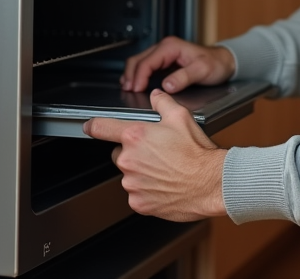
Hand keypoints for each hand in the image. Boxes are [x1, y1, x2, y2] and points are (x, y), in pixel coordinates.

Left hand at [85, 89, 227, 219]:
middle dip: (133, 152)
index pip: (101, 128)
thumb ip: (162, 103)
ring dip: (141, 172)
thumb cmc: (197, 153)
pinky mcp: (138, 202)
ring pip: (129, 174)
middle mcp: (129, 160)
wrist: (210, 183)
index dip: (93, 126)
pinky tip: (164, 184)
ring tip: (165, 170)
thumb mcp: (181, 117)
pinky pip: (136, 194)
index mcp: (135, 136)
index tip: (89, 127)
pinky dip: (147, 190)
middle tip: (157, 152)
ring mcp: (132, 183)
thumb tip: (156, 96)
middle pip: (119, 153)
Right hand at [121, 35, 235, 92]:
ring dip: (132, 74)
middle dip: (130, 74)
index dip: (139, 76)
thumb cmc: (215, 63)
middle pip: (139, 59)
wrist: (224, 62)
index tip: (136, 89)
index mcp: (171, 47)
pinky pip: (146, 65)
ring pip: (140, 61)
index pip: (147, 62)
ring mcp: (164, 54)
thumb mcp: (202, 70)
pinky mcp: (164, 61)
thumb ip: (184, 77)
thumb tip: (166, 85)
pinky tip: (136, 83)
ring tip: (128, 88)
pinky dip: (138, 74)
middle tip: (127, 90)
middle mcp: (165, 48)